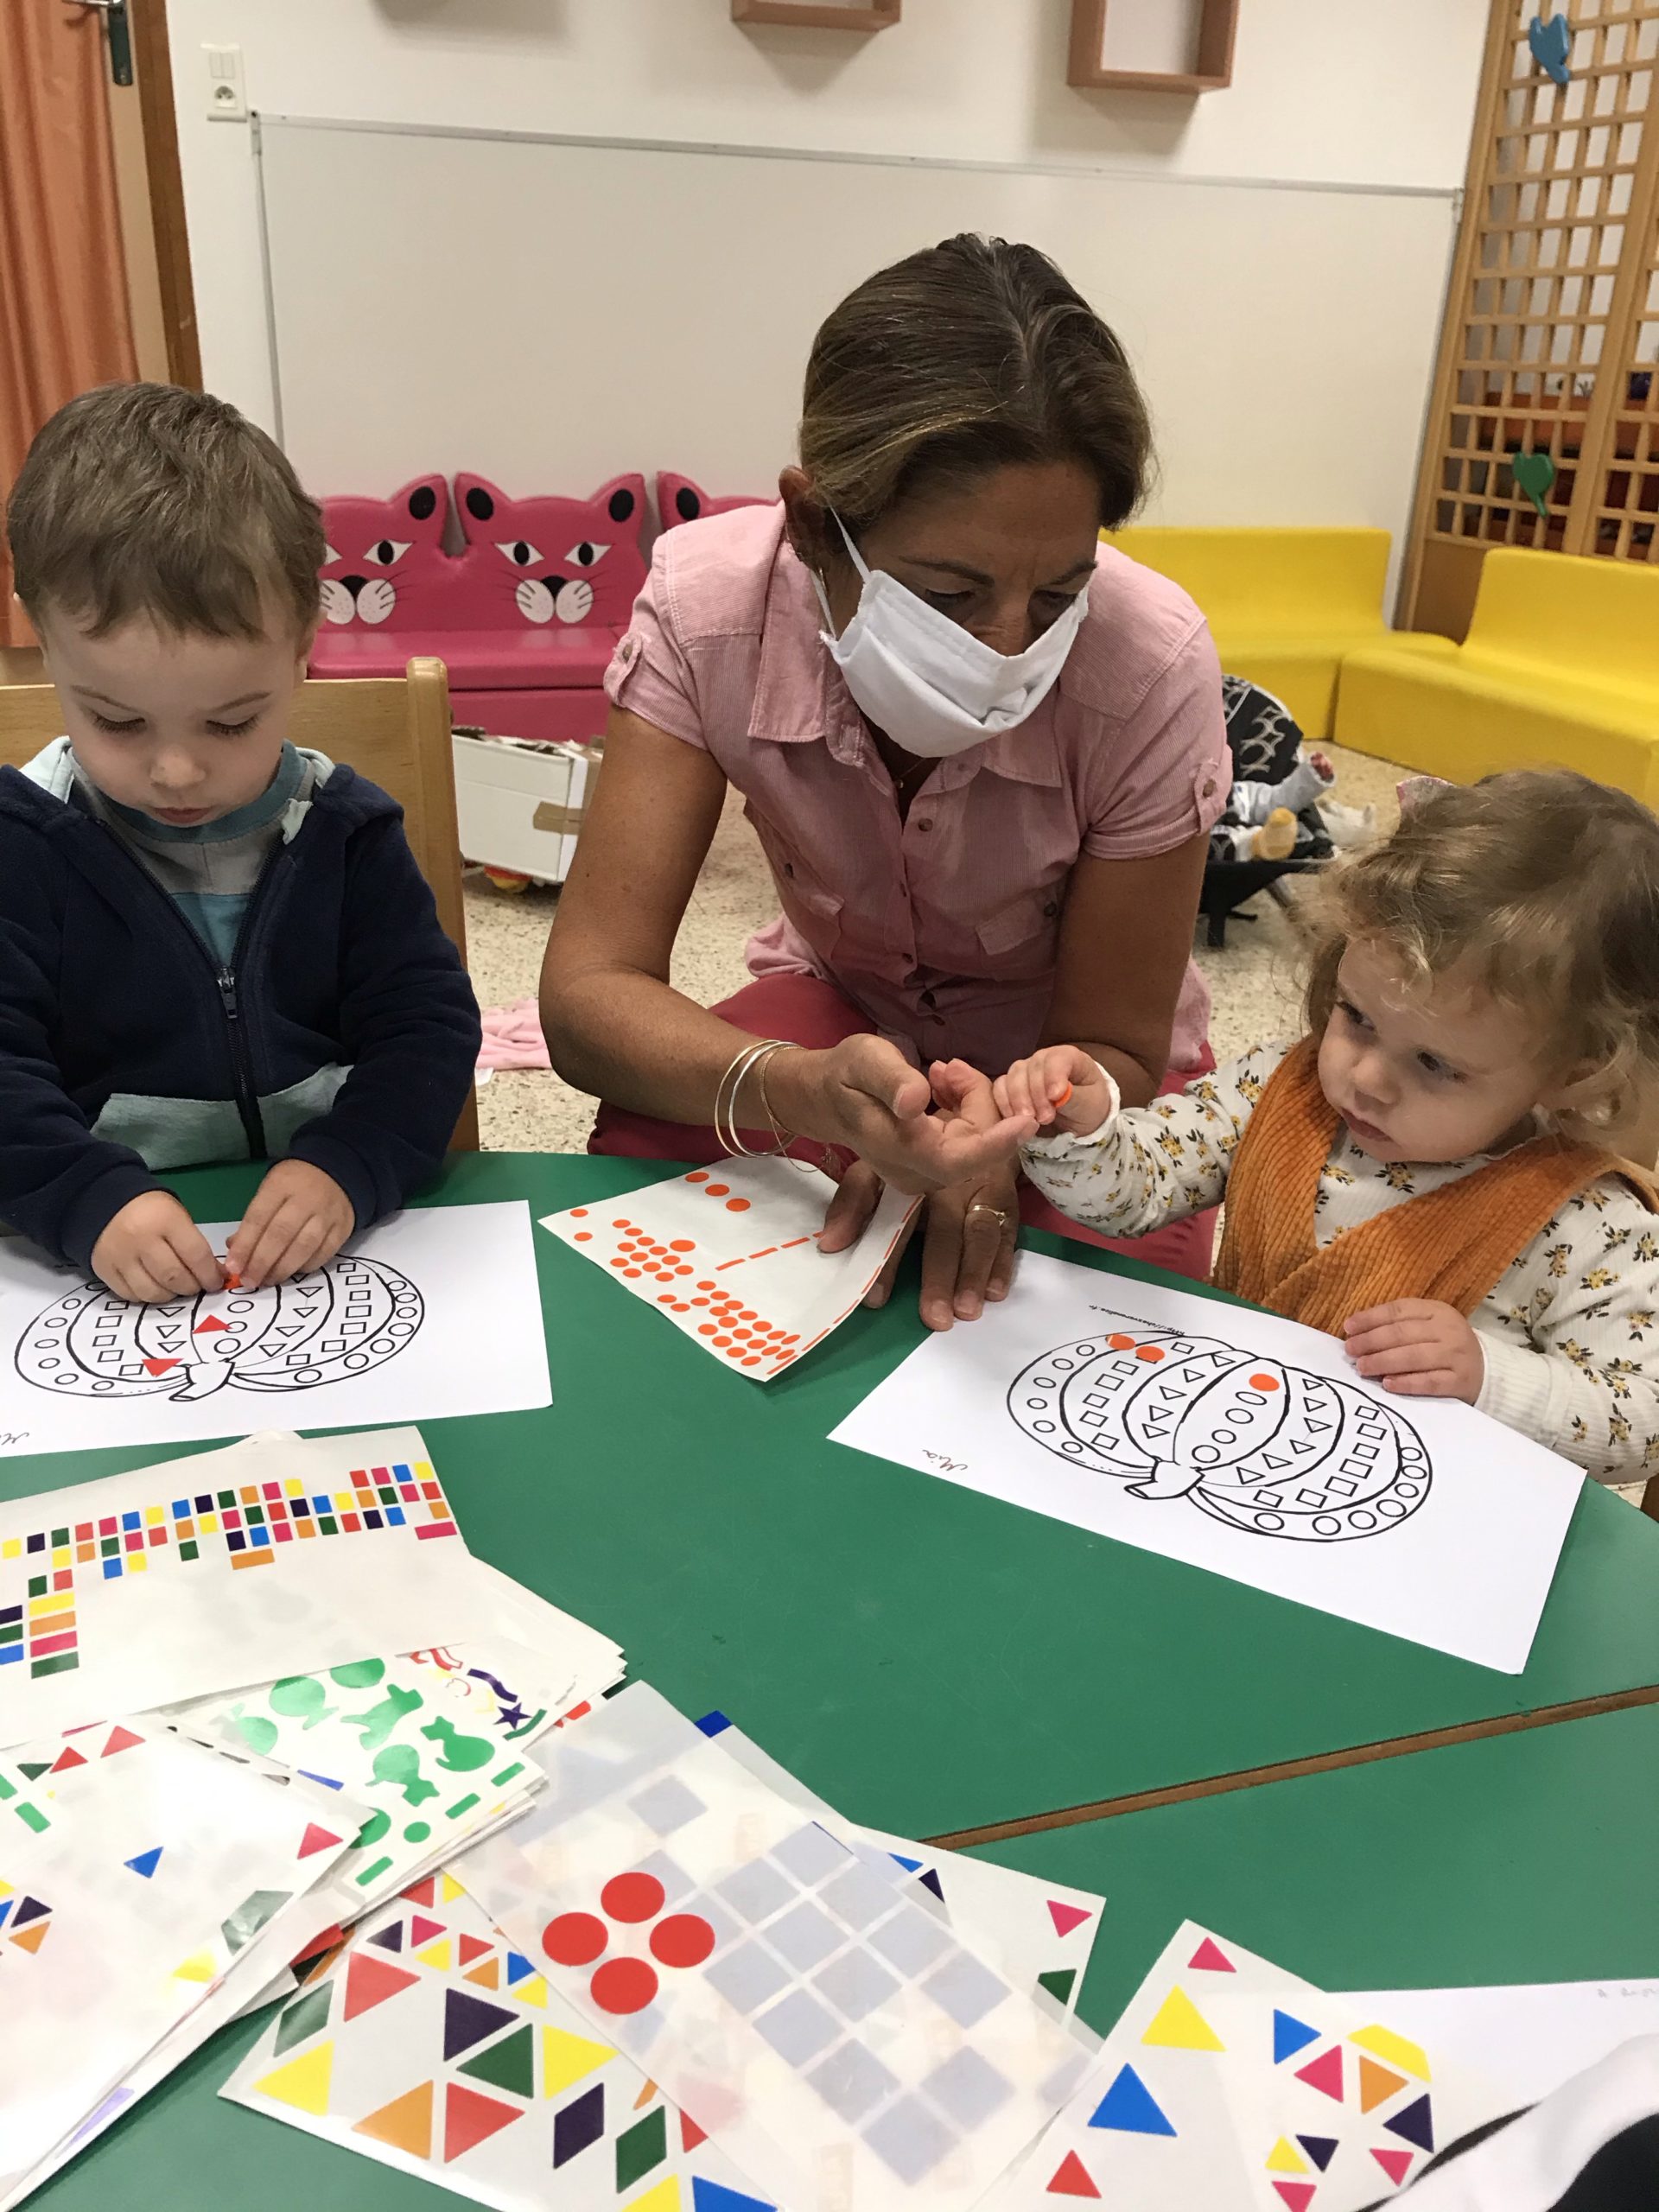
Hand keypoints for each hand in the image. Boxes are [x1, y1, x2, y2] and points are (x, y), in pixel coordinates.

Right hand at [91, 1191, 221, 1303]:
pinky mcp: (105, 1270)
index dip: (210, 1274)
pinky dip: (147, 1296)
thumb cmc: (150, 1211)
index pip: (195, 1255)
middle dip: (192, 1287)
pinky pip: (131, 1295)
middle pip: (174, 1277)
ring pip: (152, 1292)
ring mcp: (121, 1257)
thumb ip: (194, 1244)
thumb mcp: (177, 1216)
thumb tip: (213, 1273)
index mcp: (166, 1221)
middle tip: (196, 1286)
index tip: (216, 1282)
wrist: (105, 1203)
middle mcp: (142, 1240)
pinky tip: (154, 1287)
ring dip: (170, 1295)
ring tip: (175, 1287)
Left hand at [227, 1161, 354, 1289]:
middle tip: (249, 1281)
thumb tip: (236, 1251)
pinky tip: (292, 1272)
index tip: (233, 1267)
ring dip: (282, 1268)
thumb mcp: (269, 1191)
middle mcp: (306, 1199)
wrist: (337, 1174)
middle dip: (261, 1262)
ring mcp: (328, 1215)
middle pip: (281, 1234)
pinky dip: (306, 1267)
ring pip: (304, 1246)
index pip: (258, 1218)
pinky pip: (324, 1253)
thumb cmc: (294, 1186)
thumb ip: (253, 1221)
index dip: (245, 1245)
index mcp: (281, 1185)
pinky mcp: (343, 1229)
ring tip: (267, 1281)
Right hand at [768, 1035, 1032, 1198]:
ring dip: (970, 1102)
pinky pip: (969, 1139)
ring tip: (938, 1072)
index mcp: (901, 1150)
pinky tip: (939, 1086)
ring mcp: (927, 1172)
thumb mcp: (864, 1061)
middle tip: (947, 1066)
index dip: (996, 1144)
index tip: (1027, 1121)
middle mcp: (918, 1171)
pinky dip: (965, 1109)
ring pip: (976, 1140)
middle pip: (976, 1145)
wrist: (826, 1097)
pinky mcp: (935, 1164)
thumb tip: (916, 1101)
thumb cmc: (845, 1075)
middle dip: (977, 1101)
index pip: (958, 1159)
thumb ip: (891, 1081)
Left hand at [817, 1158, 1019, 1326]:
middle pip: (945, 1232)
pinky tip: (996, 1292)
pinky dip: (1003, 1264)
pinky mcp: (1008, 1201)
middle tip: (936, 1318)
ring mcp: (984, 1190)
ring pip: (980, 1234)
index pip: (898, 1220)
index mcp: (914, 1176)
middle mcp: (952, 1183)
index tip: (878, 1298)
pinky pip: (1009, 1233)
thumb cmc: (913, 1156)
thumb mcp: (877, 1170)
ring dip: (974, 1274)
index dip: (888, 1259)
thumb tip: (830, 1245)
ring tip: (967, 1311)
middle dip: (941, 1277)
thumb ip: (853, 1204)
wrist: (970, 1123)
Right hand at [989, 1046, 1109, 1136]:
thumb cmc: (1089, 1108)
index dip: (1053, 1076)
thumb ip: (1074, 1097)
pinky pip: (999, 1088)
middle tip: (1045, 1118)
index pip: (1057, 1058)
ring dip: (1018, 1100)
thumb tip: (1056, 1094)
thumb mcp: (1089, 1105)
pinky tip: (1014, 1119)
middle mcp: (1044, 1060)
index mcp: (1068, 1057)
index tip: (1055, 1097)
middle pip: (1031, 1067)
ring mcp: (1026, 1071)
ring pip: (1013, 1076)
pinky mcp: (1011, 1086)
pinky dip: (1004, 1103)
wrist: (1078, 1123)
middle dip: (1036, 1094)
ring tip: (1030, 1120)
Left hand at [1343, 1299, 1483, 1401]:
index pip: (1399, 1310)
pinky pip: (1429, 1382)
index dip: (1370, 1318)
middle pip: (1402, 1333)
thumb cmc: (1446, 1346)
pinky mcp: (1460, 1381)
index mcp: (1438, 1311)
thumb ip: (1399, 1326)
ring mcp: (1456, 1355)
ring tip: (1362, 1367)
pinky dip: (1406, 1383)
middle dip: (1371, 1341)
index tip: (1348, 1328)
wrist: (1487, 1370)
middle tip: (1350, 1351)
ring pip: (1413, 1356)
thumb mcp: (1428, 1327)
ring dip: (1383, 1361)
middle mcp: (1448, 1330)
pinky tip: (1387, 1384)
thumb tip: (1356, 1333)